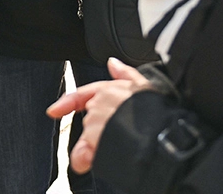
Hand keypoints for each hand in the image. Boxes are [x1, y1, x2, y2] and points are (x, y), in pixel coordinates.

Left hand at [47, 58, 152, 173]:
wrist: (169, 135)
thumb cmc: (161, 113)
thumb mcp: (147, 89)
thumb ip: (126, 76)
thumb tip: (112, 63)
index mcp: (112, 89)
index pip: (83, 94)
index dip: (67, 103)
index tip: (53, 111)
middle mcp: (102, 101)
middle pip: (89, 120)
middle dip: (100, 131)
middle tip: (122, 137)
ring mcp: (98, 120)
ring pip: (89, 136)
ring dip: (99, 145)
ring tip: (122, 146)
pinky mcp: (97, 138)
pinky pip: (84, 153)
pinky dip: (87, 158)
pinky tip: (96, 159)